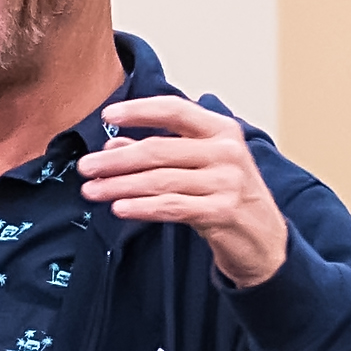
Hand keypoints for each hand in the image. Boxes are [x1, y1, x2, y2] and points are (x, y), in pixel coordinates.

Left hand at [80, 95, 288, 288]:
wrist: (265, 239)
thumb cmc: (228, 196)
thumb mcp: (199, 167)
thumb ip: (160, 152)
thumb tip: (112, 146)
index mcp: (222, 130)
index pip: (175, 111)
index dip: (139, 111)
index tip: (107, 116)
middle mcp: (227, 152)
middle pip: (160, 149)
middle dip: (116, 160)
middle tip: (85, 167)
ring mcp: (227, 182)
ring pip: (160, 180)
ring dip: (119, 185)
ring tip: (91, 190)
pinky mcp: (222, 212)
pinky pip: (172, 207)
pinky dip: (141, 207)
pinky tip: (118, 207)